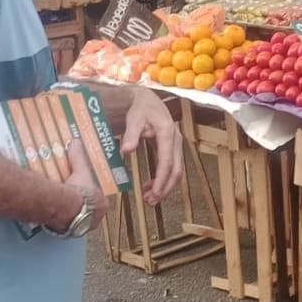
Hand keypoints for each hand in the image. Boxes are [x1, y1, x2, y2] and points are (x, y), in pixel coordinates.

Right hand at [63, 139, 107, 230]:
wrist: (62, 208)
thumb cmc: (77, 190)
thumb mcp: (80, 170)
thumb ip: (79, 157)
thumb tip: (76, 142)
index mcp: (102, 206)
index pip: (100, 199)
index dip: (92, 194)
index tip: (84, 189)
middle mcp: (94, 219)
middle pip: (89, 210)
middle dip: (82, 204)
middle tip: (72, 196)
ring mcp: (81, 227)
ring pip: (77, 219)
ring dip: (71, 213)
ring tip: (62, 204)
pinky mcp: (67, 232)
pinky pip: (65, 225)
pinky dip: (61, 219)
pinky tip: (54, 212)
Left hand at [120, 88, 182, 205]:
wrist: (146, 99)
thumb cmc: (139, 108)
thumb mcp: (133, 119)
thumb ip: (131, 135)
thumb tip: (126, 151)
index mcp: (167, 133)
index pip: (167, 161)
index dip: (161, 179)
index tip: (154, 193)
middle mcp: (175, 140)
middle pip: (176, 170)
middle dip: (164, 188)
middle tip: (151, 201)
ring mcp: (175, 144)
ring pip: (175, 170)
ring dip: (164, 186)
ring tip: (149, 198)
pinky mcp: (171, 147)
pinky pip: (170, 166)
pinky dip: (162, 178)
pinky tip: (149, 186)